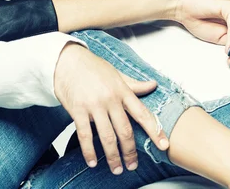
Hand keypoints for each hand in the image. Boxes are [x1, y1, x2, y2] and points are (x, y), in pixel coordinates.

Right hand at [54, 43, 168, 173]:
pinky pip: (85, 135)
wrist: (67, 61)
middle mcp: (110, 99)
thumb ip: (134, 84)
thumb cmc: (92, 67)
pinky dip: (89, 151)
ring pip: (107, 136)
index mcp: (122, 91)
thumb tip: (153, 85)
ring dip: (113, 156)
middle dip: (130, 152)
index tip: (163, 145)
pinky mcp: (78, 110)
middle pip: (125, 131)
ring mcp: (94, 105)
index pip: (142, 114)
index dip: (154, 131)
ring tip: (116, 168)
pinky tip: (92, 161)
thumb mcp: (116, 74)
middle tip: (132, 165)